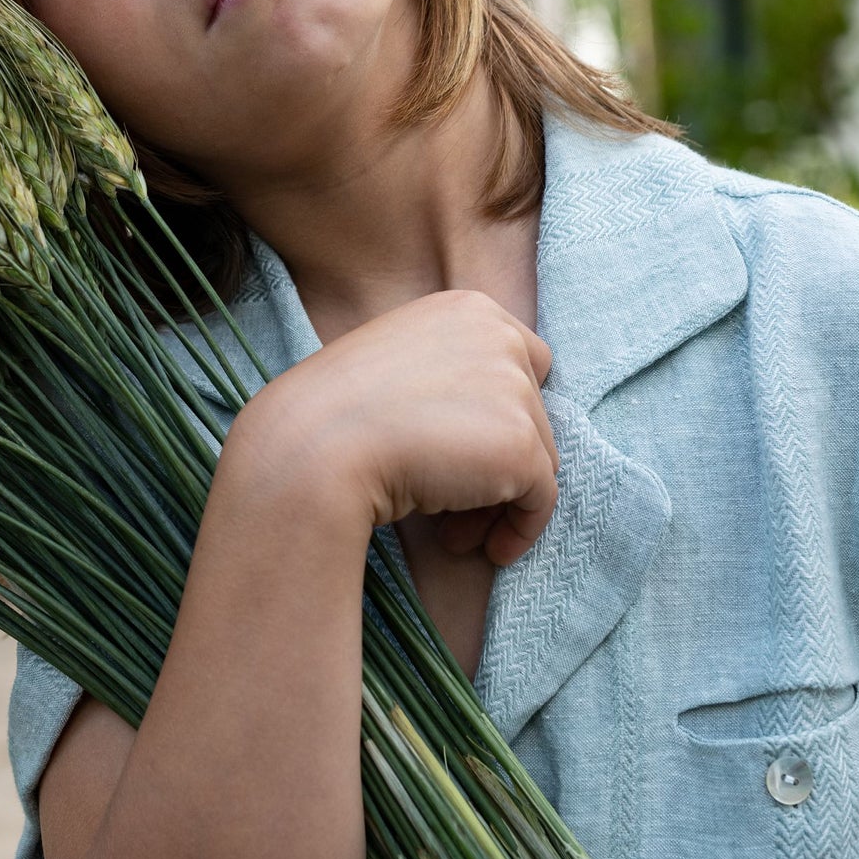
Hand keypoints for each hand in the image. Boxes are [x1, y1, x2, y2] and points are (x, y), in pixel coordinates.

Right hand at [228, 289, 558, 562]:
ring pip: (538, 457)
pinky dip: (520, 530)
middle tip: (455, 506)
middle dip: (496, 461)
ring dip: (499, 499)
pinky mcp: (522, 444)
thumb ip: (446, 374)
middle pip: (532, 411)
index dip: (499, 410)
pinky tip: (486, 550)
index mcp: (467, 309)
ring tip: (453, 533)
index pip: (521, 359)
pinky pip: (541, 500)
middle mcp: (500, 337)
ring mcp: (515, 389)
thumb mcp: (396, 366)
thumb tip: (481, 426)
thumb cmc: (336, 412)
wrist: (316, 445)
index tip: (466, 449)